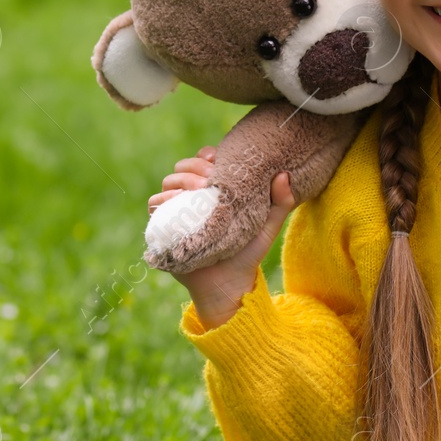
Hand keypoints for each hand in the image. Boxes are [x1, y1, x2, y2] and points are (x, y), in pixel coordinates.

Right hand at [148, 146, 297, 327]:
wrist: (228, 285)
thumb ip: (280, 202)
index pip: (202, 162)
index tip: (216, 157)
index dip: (205, 155)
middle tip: (210, 175)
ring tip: (198, 188)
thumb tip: (284, 174)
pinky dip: (163, 199)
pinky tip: (178, 200)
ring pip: (167, 183)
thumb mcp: (266, 226)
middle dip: (193, 166)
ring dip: (180, 180)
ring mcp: (176, 211)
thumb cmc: (247, 254)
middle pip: (182, 169)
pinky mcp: (165, 227)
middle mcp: (192, 198)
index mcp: (212, 191)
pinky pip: (156, 207)